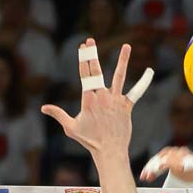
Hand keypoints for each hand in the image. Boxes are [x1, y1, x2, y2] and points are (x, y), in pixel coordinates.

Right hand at [41, 40, 143, 156]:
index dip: (83, 59)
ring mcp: (115, 100)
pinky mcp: (126, 106)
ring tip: (126, 46)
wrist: (109, 151)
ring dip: (123, 60)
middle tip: (90, 40)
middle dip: (92, 54)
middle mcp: (102, 96)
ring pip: (119, 76)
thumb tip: (43, 108)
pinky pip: (136, 92)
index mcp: (88, 99)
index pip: (84, 74)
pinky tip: (150, 71)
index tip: (82, 46)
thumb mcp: (70, 127)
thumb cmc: (89, 140)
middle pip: (96, 71)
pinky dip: (144, 82)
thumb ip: (58, 114)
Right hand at [139, 146, 192, 185]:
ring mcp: (170, 154)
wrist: (188, 170)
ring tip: (146, 177)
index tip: (173, 170)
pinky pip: (154, 161)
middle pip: (167, 158)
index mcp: (188, 157)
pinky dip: (148, 168)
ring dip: (151, 168)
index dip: (176, 163)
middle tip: (153, 175)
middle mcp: (178, 153)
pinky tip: (144, 177)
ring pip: (158, 159)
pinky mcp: (162, 157)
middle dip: (159, 166)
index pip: (181, 158)